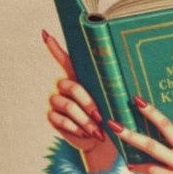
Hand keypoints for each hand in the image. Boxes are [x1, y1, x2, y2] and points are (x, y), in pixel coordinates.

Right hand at [42, 29, 116, 171]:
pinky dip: (75, 128)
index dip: (54, 47)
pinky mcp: (51, 116)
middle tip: (101, 117)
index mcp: (78, 76)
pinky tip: (85, 133)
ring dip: (84, 119)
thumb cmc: (109, 114)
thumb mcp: (111, 100)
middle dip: (88, 103)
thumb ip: (111, 89)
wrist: (101, 139)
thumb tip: (127, 82)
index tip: (45, 34)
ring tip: (96, 130)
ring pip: (68, 105)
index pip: (64, 59)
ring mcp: (56, 100)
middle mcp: (63, 85)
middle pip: (71, 86)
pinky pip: (60, 119)